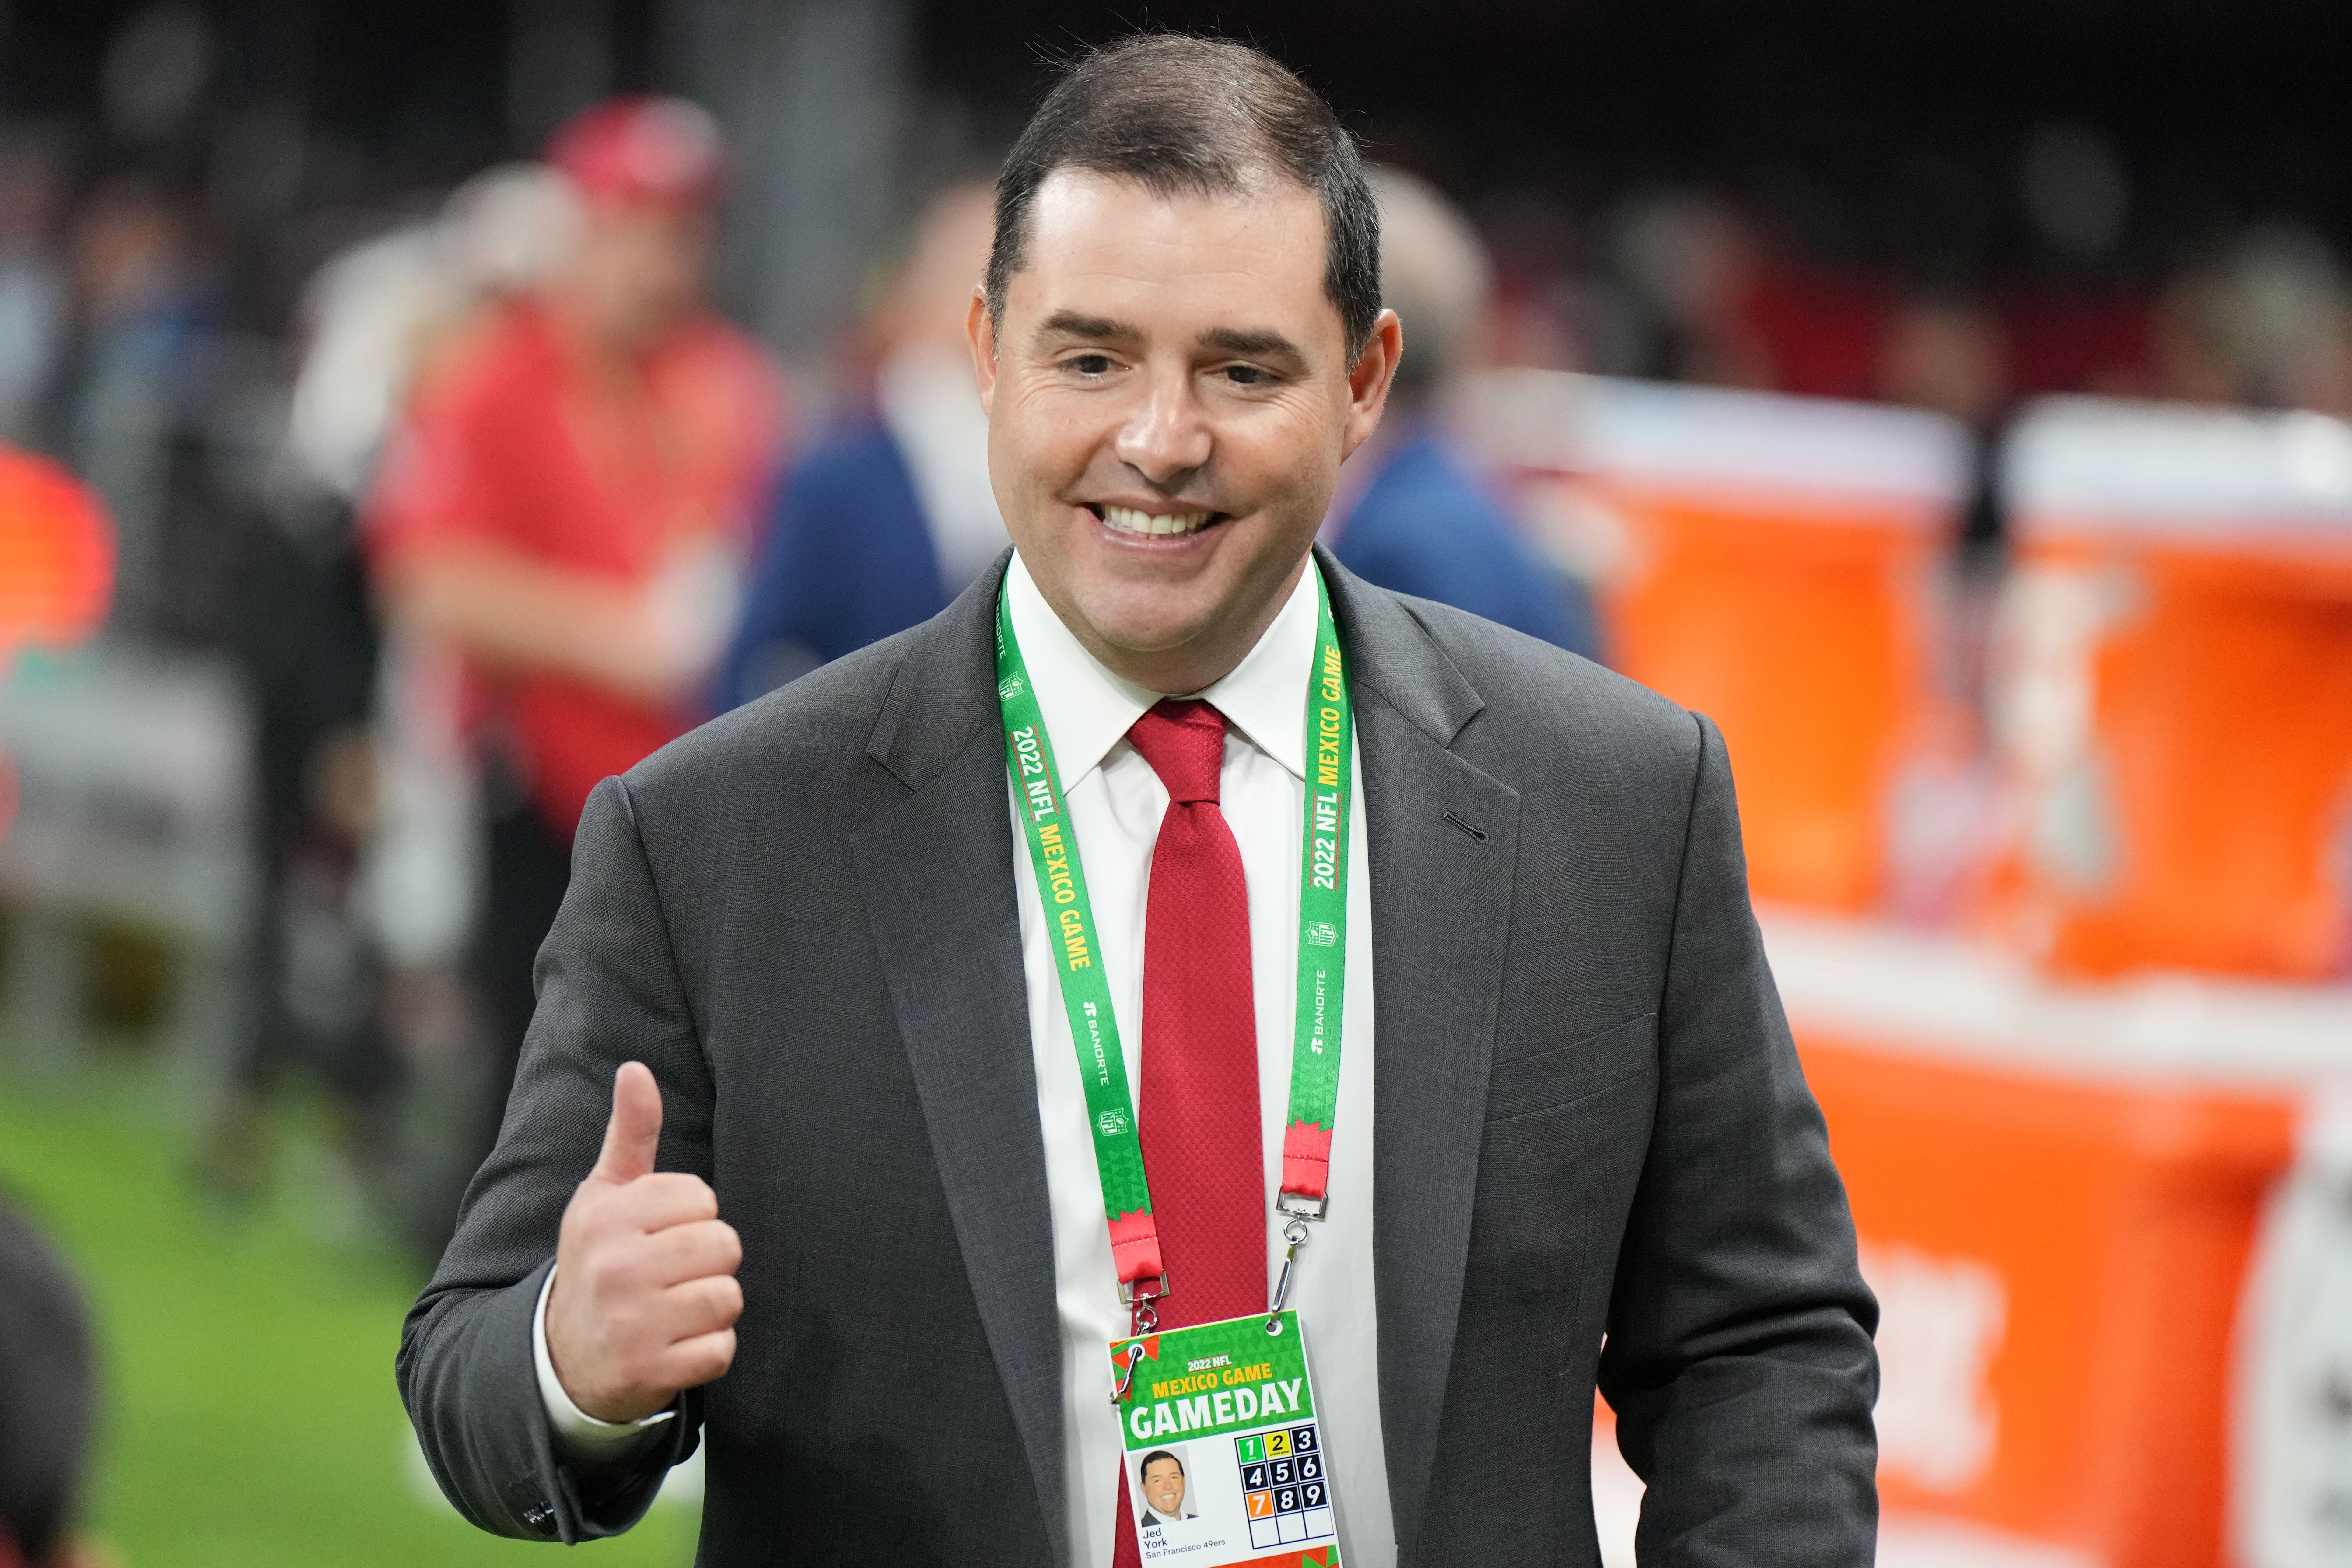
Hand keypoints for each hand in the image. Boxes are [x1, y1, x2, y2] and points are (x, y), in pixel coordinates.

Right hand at [545, 1062, 742, 1422]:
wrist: (559, 1360)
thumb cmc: (598, 1262)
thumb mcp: (603, 1197)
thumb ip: (630, 1134)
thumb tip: (635, 1068)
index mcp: (605, 1218)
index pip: (701, 1198)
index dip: (692, 1217)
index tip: (660, 1235)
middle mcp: (615, 1268)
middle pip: (724, 1245)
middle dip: (709, 1261)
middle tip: (672, 1276)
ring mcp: (631, 1323)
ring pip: (728, 1296)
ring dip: (711, 1307)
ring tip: (674, 1310)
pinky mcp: (649, 1372)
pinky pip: (722, 1348)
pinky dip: (708, 1350)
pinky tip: (674, 1346)